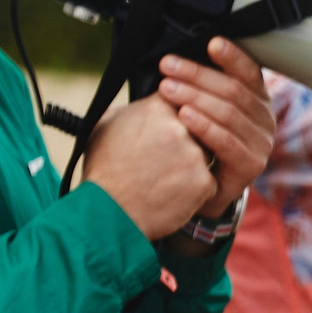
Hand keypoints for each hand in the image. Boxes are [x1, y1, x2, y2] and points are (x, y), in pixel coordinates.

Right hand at [80, 93, 213, 241]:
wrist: (107, 214)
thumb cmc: (103, 170)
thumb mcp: (106, 125)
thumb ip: (134, 107)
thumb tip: (146, 100)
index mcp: (158, 107)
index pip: (182, 98)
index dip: (175, 113)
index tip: (166, 126)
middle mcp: (181, 127)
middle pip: (198, 125)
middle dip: (186, 138)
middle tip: (163, 155)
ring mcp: (195, 155)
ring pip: (206, 153)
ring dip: (191, 163)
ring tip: (164, 176)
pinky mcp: (204, 182)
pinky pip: (208, 180)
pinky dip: (193, 188)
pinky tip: (171, 193)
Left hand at [154, 38, 274, 217]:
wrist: (203, 191)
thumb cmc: (200, 144)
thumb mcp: (202, 111)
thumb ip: (200, 87)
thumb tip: (178, 58)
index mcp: (257, 100)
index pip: (249, 72)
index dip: (231, 56)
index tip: (210, 43)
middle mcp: (265, 119)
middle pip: (233, 90)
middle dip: (197, 75)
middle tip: (168, 67)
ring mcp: (261, 143)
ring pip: (228, 113)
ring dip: (195, 97)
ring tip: (168, 89)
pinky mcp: (251, 165)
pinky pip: (227, 141)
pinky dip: (204, 126)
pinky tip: (184, 116)